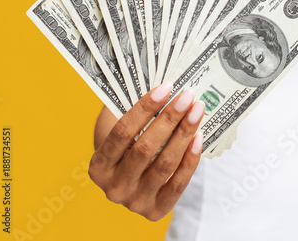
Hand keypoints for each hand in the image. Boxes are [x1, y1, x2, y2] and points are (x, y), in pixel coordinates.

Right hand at [88, 83, 203, 220]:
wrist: (132, 187)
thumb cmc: (129, 152)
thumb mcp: (123, 137)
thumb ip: (136, 117)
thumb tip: (164, 86)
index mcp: (98, 167)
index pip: (121, 133)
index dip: (144, 109)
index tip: (166, 88)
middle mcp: (113, 188)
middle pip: (144, 148)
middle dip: (169, 119)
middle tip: (188, 97)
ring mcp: (134, 202)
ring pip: (164, 164)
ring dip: (184, 134)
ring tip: (197, 111)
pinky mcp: (156, 210)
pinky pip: (178, 183)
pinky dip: (190, 159)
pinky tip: (199, 137)